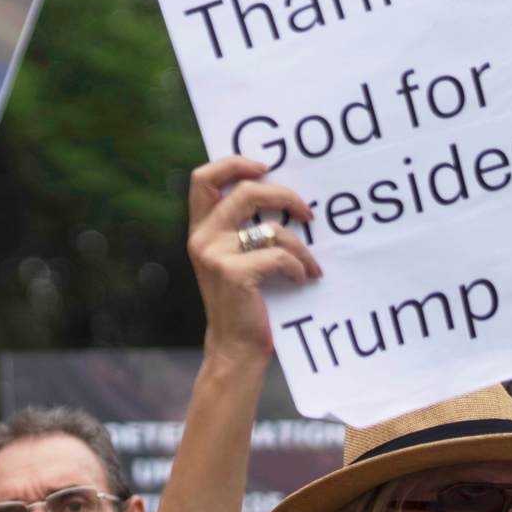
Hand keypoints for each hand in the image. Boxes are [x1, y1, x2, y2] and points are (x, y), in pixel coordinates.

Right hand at [185, 156, 320, 359]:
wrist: (235, 347)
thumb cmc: (245, 302)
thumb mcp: (234, 258)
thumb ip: (243, 227)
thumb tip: (284, 195)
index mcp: (201, 230)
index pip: (203, 179)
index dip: (234, 164)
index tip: (264, 167)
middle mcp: (202, 238)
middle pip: (245, 191)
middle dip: (284, 196)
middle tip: (306, 212)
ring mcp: (215, 255)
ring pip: (272, 229)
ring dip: (301, 247)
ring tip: (311, 264)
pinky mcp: (234, 273)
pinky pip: (280, 256)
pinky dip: (299, 268)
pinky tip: (301, 280)